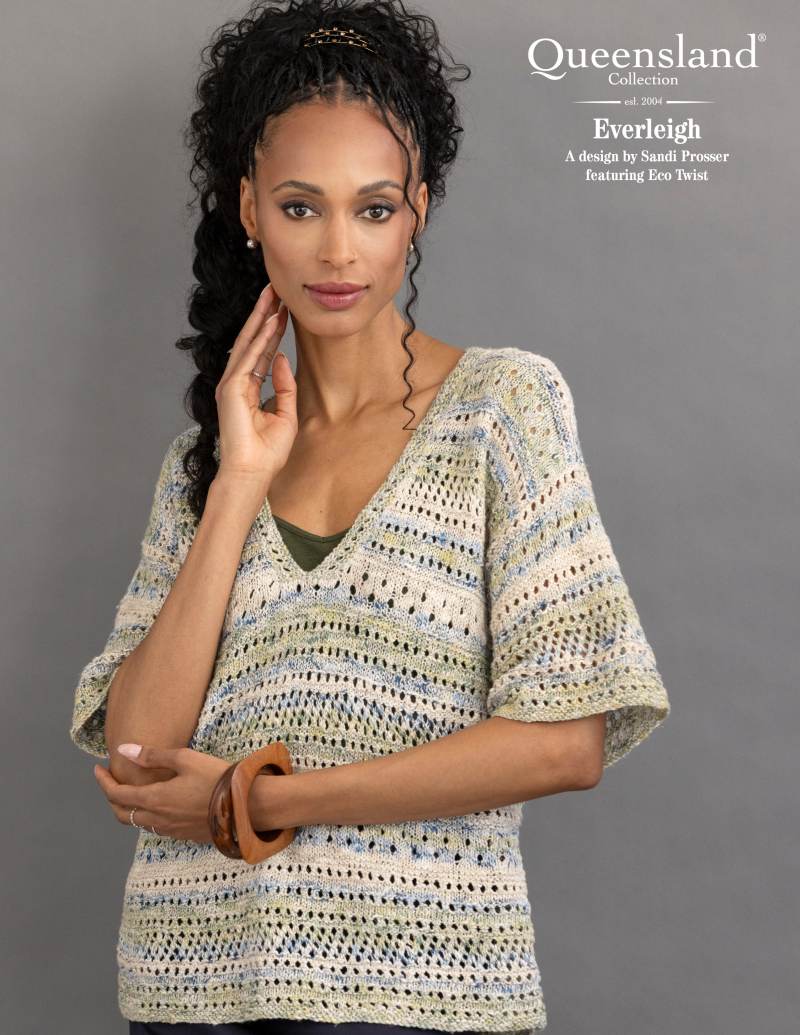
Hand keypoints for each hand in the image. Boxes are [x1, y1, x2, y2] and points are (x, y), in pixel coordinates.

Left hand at [93, 745, 237, 844]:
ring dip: (129, 808)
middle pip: (122, 814)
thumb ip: (152, 755)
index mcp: (154, 799)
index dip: (103, 782)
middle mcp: (157, 819)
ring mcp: (171, 831)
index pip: (116, 795)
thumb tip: (123, 750)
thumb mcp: (185, 759)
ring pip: (139, 823)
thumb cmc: (215, 778)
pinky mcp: (184, 835)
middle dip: (111, 798)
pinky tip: (158, 803)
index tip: (97, 769)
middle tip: (110, 782)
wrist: (245, 808)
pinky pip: (156, 827)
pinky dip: (147, 815)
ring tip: (132, 791)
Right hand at [215, 283, 297, 491]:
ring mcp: (230, 385)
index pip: (261, 353)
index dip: (272, 330)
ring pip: (248, 344)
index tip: (282, 309)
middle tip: (275, 290)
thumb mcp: (286, 414)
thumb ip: (284, 386)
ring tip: (272, 296)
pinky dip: (260, 338)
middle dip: (263, 315)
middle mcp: (235, 383)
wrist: (252, 473)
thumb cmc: (267, 452)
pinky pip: (248, 358)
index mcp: (247, 389)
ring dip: (260, 318)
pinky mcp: (230, 389)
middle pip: (252, 342)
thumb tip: (283, 358)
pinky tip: (270, 321)